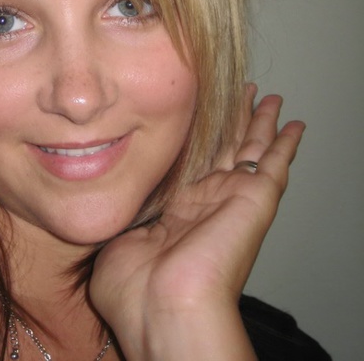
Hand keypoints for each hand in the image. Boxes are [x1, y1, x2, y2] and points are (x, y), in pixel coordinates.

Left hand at [89, 91, 304, 359]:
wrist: (163, 307)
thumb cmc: (134, 288)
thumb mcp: (116, 236)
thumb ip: (121, 209)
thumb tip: (108, 189)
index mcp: (176, 212)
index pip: (191, 163)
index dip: (196, 137)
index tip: (196, 111)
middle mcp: (206, 202)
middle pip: (225, 149)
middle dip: (233, 121)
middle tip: (241, 93)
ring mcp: (232, 199)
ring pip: (251, 149)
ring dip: (259, 122)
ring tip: (266, 97)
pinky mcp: (255, 200)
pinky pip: (275, 164)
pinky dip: (286, 143)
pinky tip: (293, 124)